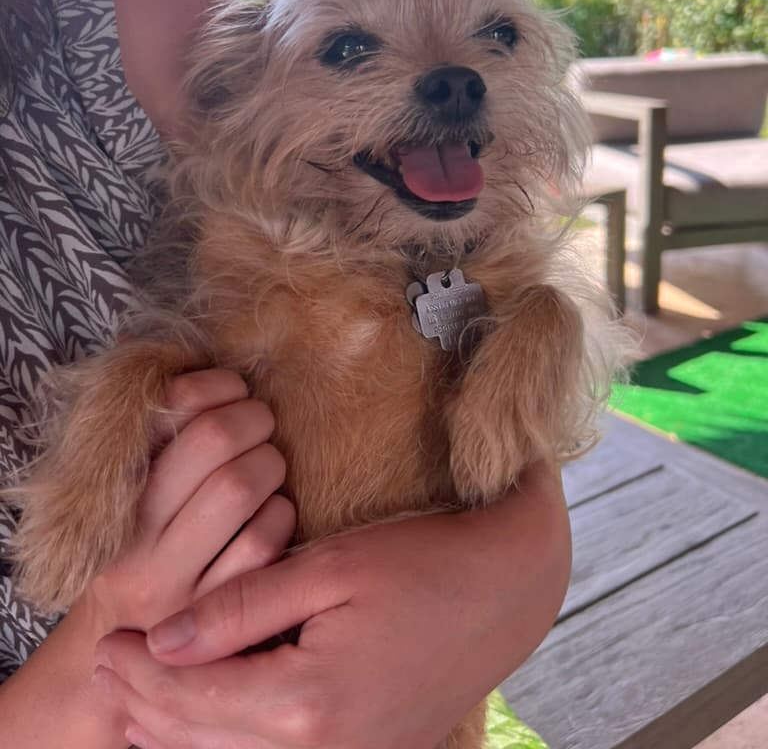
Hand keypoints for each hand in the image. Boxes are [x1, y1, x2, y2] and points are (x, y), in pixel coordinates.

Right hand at [84, 367, 294, 634]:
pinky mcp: (208, 612)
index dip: (216, 385)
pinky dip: (280, 515)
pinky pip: (263, 542)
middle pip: (214, 439)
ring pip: (240, 487)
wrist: (113, 649)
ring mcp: (170, 576)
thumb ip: (155, 428)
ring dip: (270, 465)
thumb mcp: (128, 488)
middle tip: (261, 425)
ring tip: (267, 468)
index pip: (172, 405)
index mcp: (113, 486)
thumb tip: (161, 351)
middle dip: (253, 419)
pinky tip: (272, 514)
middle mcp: (134, 530)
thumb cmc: (135, 545)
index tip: (234, 390)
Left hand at [93, 463, 570, 748]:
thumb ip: (242, 607)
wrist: (506, 593)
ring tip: (140, 689)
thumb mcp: (329, 568)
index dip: (138, 670)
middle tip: (108, 661)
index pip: (189, 696)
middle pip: (201, 739)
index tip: (106, 639)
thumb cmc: (422, 564)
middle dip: (144, 703)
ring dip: (178, 726)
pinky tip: (209, 705)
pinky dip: (224, 736)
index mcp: (306, 701)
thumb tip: (166, 638)